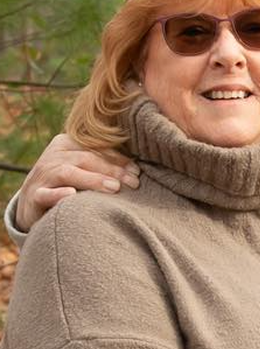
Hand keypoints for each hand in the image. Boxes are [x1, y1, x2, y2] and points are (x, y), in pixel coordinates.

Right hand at [15, 134, 139, 231]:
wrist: (33, 204)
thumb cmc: (67, 183)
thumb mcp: (83, 168)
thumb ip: (103, 163)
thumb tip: (137, 167)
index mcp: (65, 144)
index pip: (96, 148)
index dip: (119, 158)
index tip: (137, 171)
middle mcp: (52, 156)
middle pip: (86, 159)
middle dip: (113, 170)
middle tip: (133, 182)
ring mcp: (42, 176)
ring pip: (68, 173)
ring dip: (93, 180)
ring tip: (114, 188)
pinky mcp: (34, 196)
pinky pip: (45, 194)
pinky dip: (58, 194)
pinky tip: (72, 194)